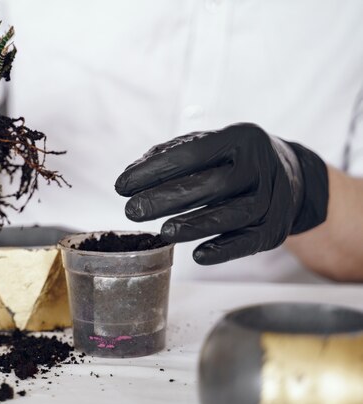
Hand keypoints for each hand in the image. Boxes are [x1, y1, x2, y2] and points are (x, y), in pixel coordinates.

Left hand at [115, 123, 328, 264]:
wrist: (291, 176)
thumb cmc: (233, 160)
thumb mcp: (208, 146)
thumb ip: (169, 155)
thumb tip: (130, 173)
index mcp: (239, 138)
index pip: (192, 153)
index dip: (154, 170)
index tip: (121, 186)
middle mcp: (260, 165)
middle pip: (213, 184)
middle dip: (167, 198)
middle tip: (132, 211)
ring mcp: (273, 198)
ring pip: (233, 214)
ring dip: (195, 225)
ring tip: (163, 233)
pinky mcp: (277, 229)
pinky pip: (250, 242)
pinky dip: (224, 250)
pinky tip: (198, 256)